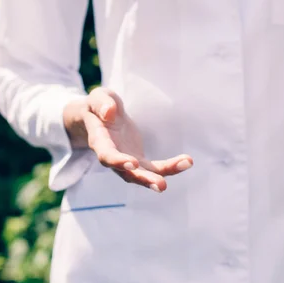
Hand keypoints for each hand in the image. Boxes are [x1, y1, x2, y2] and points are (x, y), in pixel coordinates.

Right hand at [65, 87, 192, 192]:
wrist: (98, 118)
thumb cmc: (97, 106)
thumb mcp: (97, 97)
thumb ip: (101, 103)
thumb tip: (109, 112)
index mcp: (100, 141)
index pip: (107, 155)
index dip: (118, 161)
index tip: (133, 163)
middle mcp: (112, 157)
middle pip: (127, 174)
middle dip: (144, 179)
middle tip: (162, 185)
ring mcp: (126, 161)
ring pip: (143, 175)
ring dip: (161, 176)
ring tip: (183, 166)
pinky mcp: (139, 161)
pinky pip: (154, 168)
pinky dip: (170, 167)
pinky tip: (186, 162)